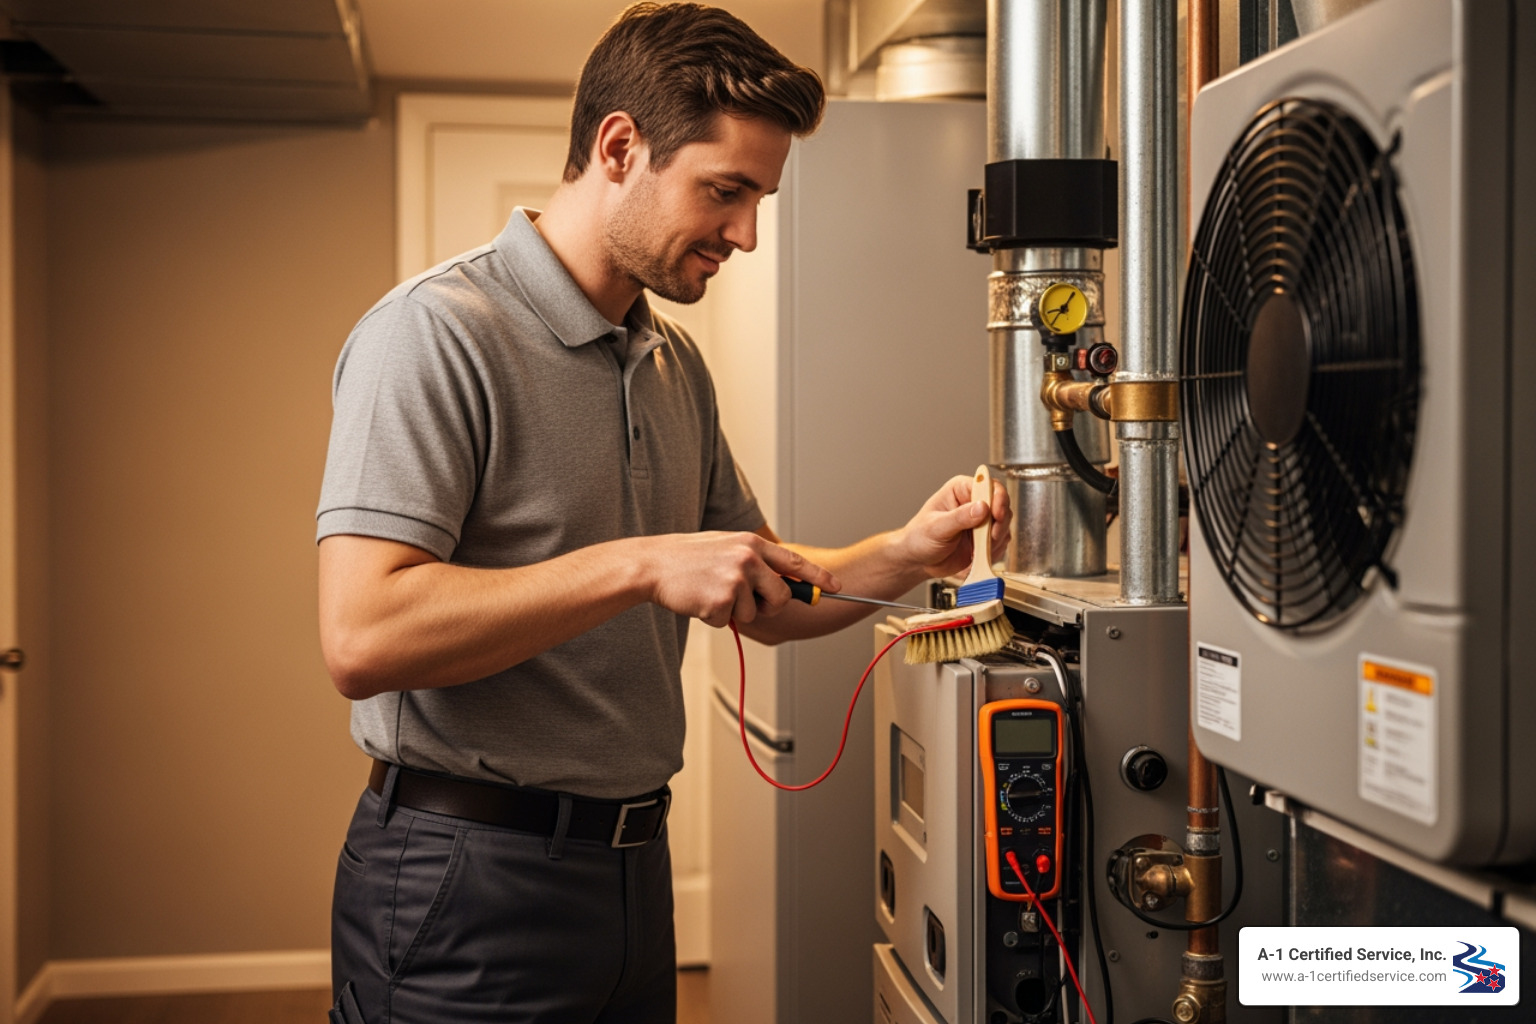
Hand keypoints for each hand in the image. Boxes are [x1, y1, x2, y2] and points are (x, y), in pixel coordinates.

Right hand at [645, 531, 839, 627]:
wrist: (653, 565)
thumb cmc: (687, 558)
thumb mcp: (726, 548)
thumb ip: (754, 561)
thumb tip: (781, 581)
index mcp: (751, 544)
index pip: (794, 562)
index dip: (817, 577)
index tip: (836, 587)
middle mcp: (749, 559)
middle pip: (781, 596)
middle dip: (769, 606)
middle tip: (746, 602)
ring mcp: (736, 579)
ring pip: (754, 613)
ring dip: (734, 611)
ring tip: (710, 592)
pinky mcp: (722, 600)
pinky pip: (731, 621)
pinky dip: (715, 618)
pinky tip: (700, 600)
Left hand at [893, 473, 1012, 578]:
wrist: (918, 561)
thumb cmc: (919, 538)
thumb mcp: (936, 527)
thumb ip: (959, 517)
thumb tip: (982, 507)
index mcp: (960, 490)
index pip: (988, 486)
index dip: (997, 499)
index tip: (997, 515)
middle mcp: (973, 502)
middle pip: (1001, 504)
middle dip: (999, 523)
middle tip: (989, 537)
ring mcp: (981, 520)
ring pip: (1004, 523)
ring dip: (996, 539)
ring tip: (979, 549)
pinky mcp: (985, 537)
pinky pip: (1001, 541)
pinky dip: (995, 550)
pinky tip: (980, 554)